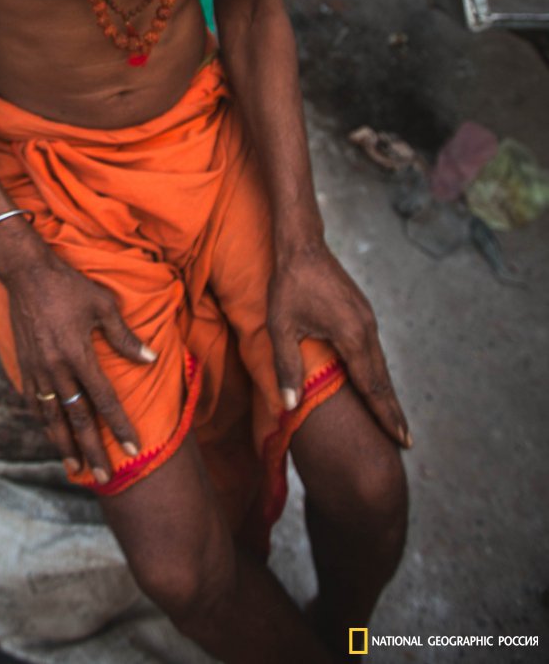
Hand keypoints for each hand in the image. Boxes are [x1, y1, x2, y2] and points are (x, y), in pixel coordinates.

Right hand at [5, 252, 155, 483]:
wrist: (26, 274)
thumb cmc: (69, 286)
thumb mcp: (103, 305)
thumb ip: (124, 337)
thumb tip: (150, 359)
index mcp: (78, 354)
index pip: (104, 400)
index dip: (119, 426)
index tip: (134, 447)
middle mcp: (56, 368)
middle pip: (77, 418)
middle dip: (92, 450)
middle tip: (104, 477)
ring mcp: (37, 370)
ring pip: (52, 417)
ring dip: (65, 445)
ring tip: (76, 468)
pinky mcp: (24, 365)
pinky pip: (34, 403)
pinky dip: (44, 422)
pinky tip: (52, 434)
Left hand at [267, 241, 410, 447]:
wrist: (302, 245)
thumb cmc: (288, 284)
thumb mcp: (280, 326)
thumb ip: (286, 366)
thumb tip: (290, 405)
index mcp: (351, 335)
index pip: (371, 385)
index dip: (384, 414)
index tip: (401, 439)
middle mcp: (366, 329)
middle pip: (382, 378)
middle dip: (392, 410)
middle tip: (406, 441)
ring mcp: (367, 319)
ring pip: (380, 363)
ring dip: (385, 391)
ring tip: (392, 418)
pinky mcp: (362, 312)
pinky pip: (373, 349)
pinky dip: (377, 371)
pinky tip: (374, 382)